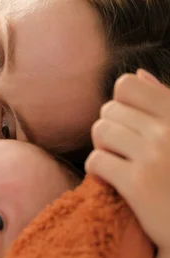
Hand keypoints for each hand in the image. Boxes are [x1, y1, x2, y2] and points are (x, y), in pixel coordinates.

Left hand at [86, 69, 169, 249]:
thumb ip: (164, 103)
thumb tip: (139, 74)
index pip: (126, 85)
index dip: (119, 105)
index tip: (128, 126)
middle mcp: (169, 130)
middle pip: (108, 110)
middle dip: (109, 130)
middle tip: (122, 152)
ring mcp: (154, 155)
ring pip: (100, 131)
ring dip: (102, 149)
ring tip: (118, 164)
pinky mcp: (138, 182)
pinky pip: (96, 160)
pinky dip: (96, 170)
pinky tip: (109, 180)